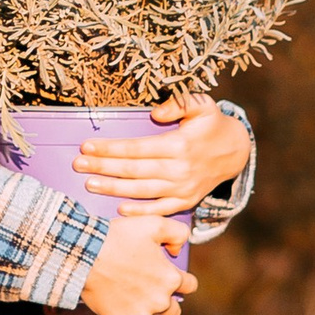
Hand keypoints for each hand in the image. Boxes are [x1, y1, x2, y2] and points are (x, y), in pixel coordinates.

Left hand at [70, 92, 252, 213]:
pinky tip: (119, 208)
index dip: (111, 148)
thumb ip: (180, 103)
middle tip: (78, 164)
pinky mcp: (186, 200)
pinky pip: (160, 209)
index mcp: (180, 145)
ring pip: (142, 191)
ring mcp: (183, 188)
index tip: (87, 146)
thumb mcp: (203, 105)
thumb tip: (156, 113)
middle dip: (103, 167)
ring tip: (89, 184)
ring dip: (113, 189)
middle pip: (134, 170)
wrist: (236, 151)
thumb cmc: (212, 124)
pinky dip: (140, 211)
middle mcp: (180, 169)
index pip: (137, 148)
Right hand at [77, 211, 196, 314]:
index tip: (170, 275)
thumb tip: (178, 251)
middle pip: (173, 310)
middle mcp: (159, 301)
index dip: (182, 279)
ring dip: (142, 305)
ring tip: (125, 288)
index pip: (190, 286)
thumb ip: (177, 233)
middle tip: (150, 288)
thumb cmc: (118, 237)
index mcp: (170, 279)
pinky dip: (121, 311)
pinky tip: (112, 295)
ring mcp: (140, 314)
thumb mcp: (153, 224)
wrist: (84, 254)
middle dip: (166, 300)